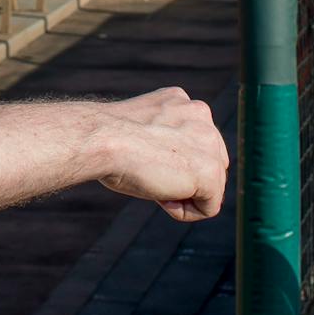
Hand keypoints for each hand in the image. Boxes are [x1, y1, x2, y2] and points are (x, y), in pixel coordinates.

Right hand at [96, 87, 227, 221]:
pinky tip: (161, 197)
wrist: (102, 139)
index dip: (171, 162)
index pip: (194, 142)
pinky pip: (208, 207)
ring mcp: (209, 143)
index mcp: (182, 101)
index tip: (145, 160)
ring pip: (211, 185)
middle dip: (183, 178)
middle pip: (209, 162)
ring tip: (154, 182)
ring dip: (182, 195)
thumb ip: (163, 138)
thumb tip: (173, 167)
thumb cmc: (108, 139)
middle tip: (149, 174)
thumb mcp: (141, 129)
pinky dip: (184, 212)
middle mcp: (201, 115)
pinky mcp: (210, 171)